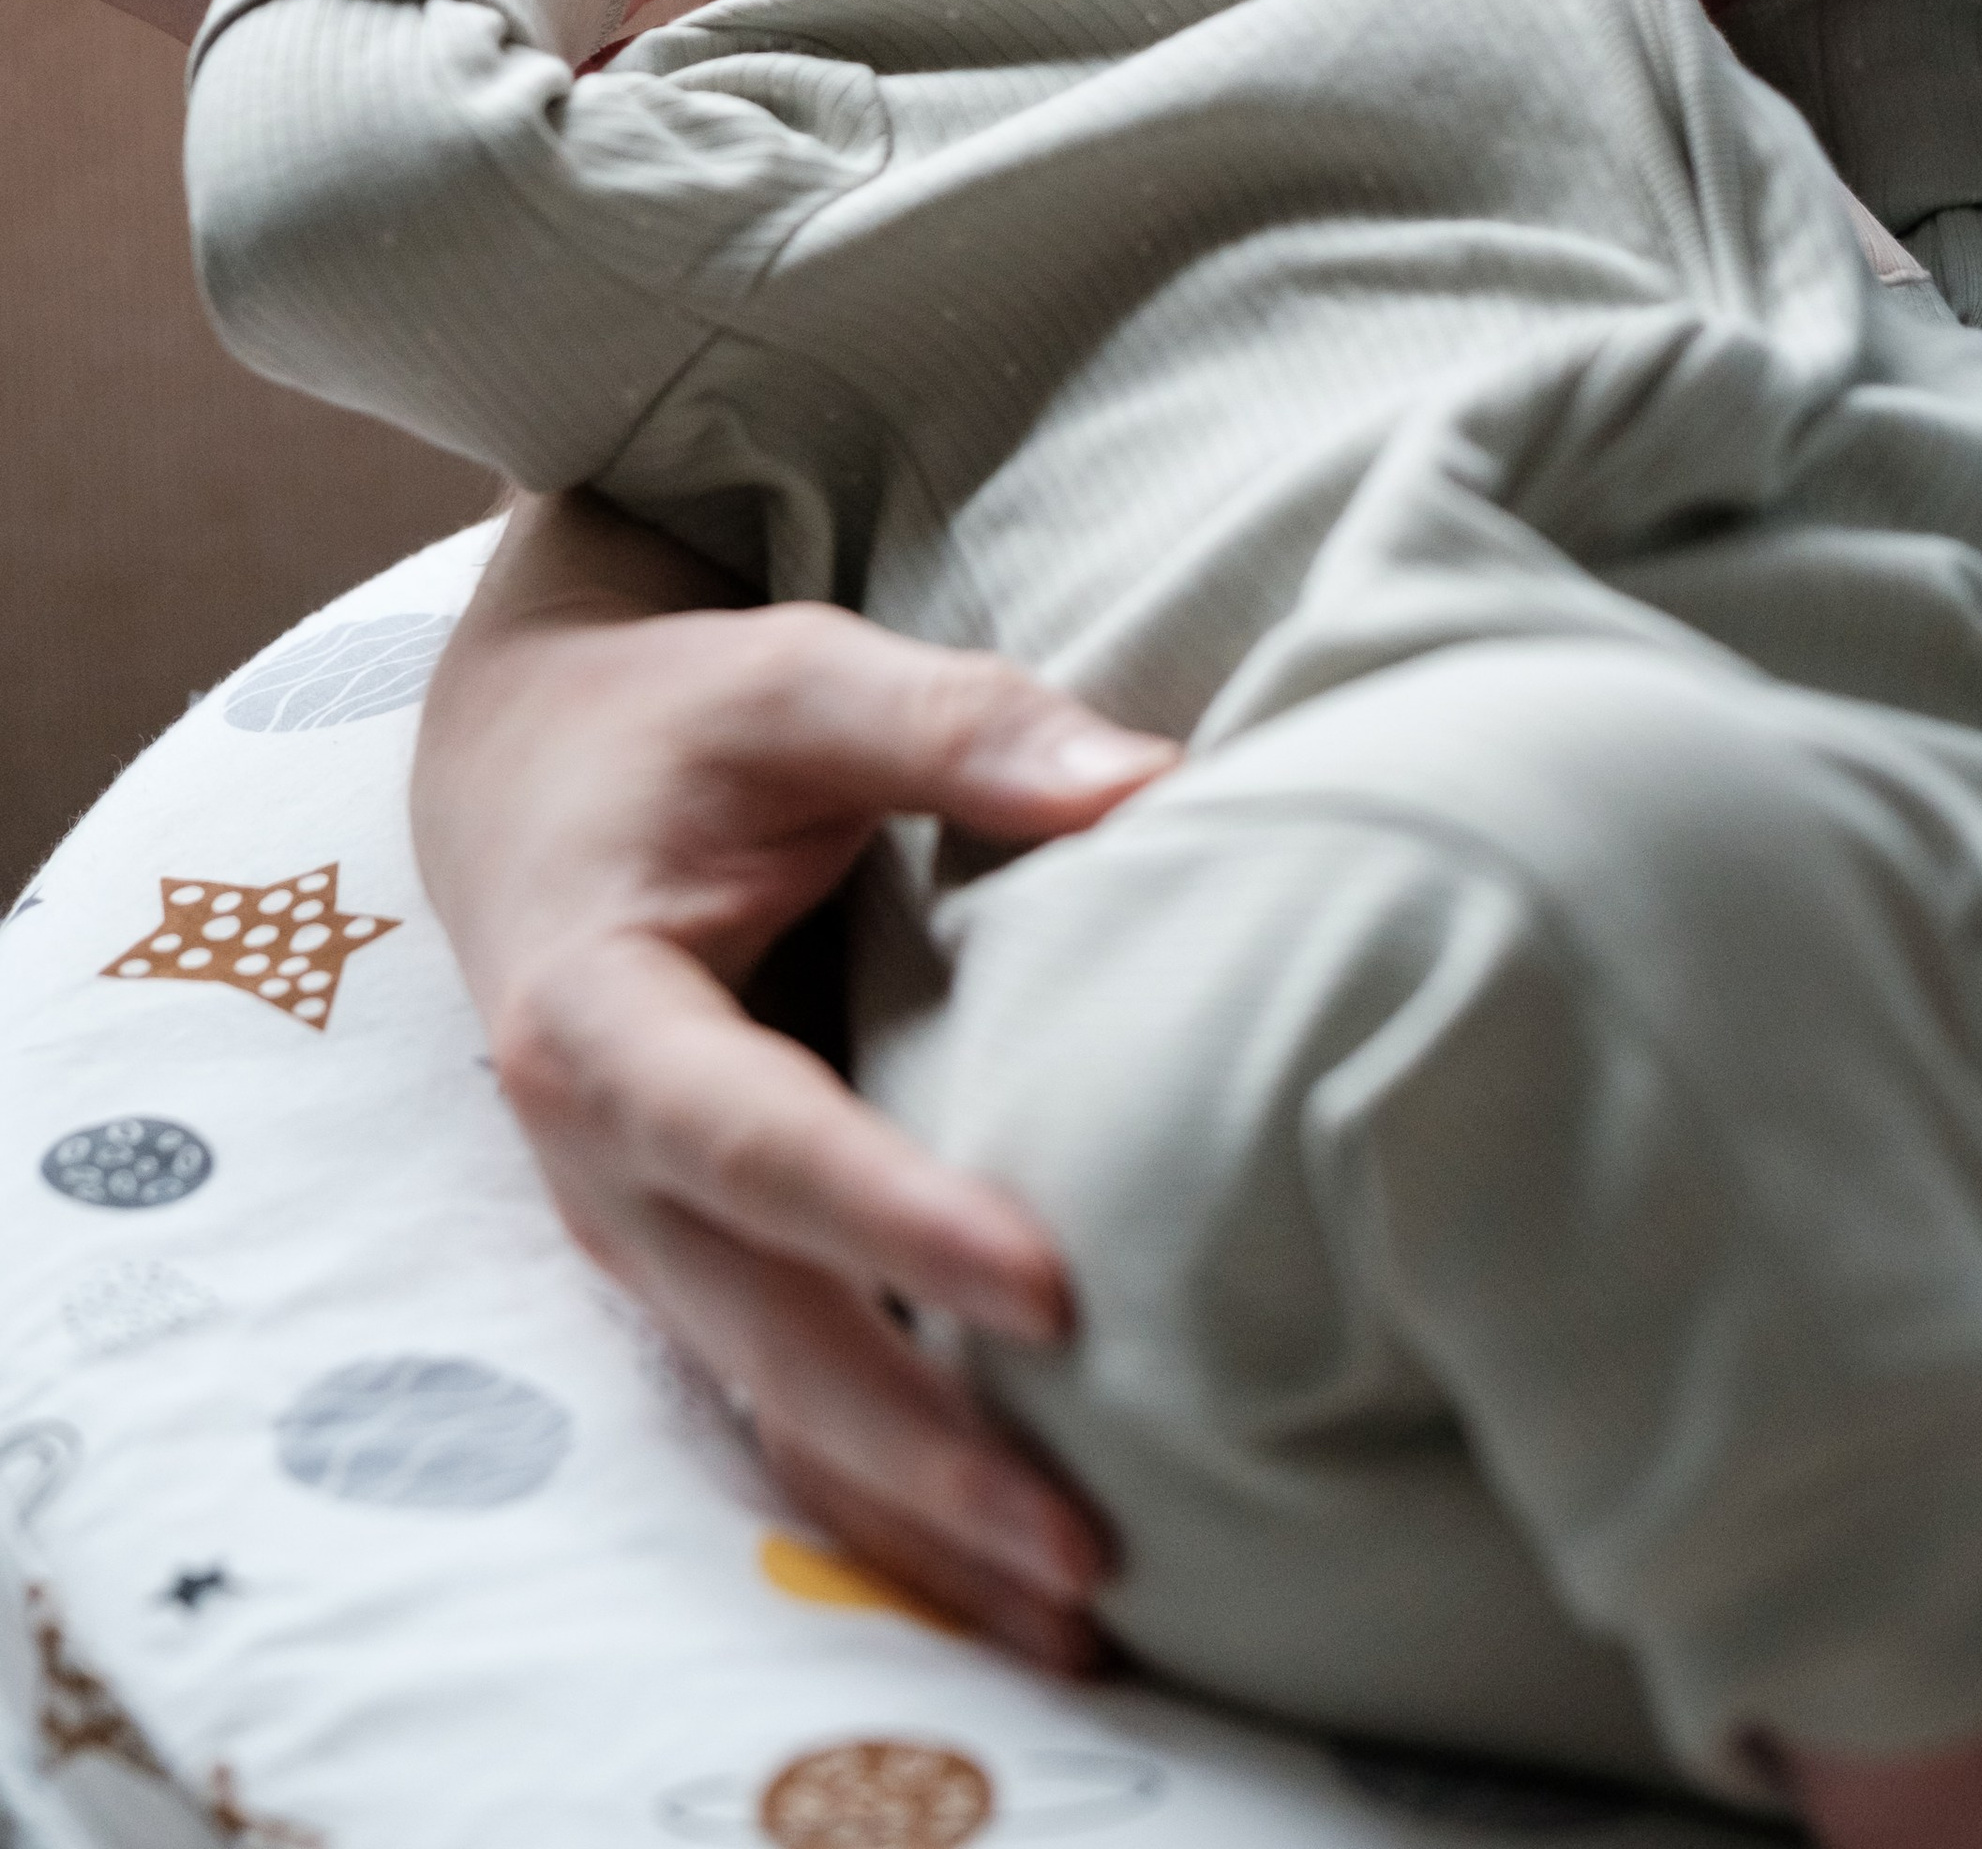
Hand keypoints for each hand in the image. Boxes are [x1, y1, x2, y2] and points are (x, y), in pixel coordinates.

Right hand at [412, 492, 1178, 1665]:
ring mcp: (637, 1238)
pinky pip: (781, 1410)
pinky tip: (1002, 1582)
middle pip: (763, 1332)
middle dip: (922, 1448)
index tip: (1048, 1292)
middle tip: (1087, 1539)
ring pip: (771, 1410)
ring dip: (912, 1520)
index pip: (756, 1141)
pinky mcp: (691, 1267)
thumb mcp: (794, 680)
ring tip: (1077, 1609)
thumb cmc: (678, 718)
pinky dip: (883, 1507)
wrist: (526, 768)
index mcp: (599, 1015)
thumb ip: (952, 723)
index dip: (895, 1221)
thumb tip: (1147, 780)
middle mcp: (597, 1162)